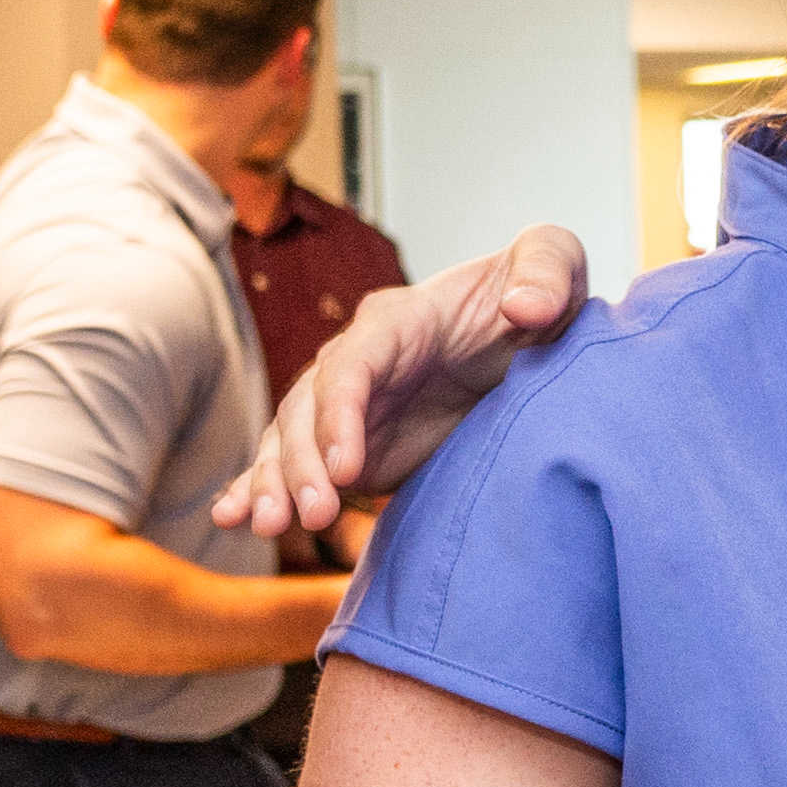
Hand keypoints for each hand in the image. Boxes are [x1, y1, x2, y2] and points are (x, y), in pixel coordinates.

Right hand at [216, 229, 590, 537]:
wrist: (536, 343)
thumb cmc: (540, 294)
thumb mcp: (555, 261)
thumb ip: (547, 272)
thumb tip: (526, 308)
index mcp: (400, 320)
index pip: (354, 364)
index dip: (341, 413)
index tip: (348, 467)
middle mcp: (361, 362)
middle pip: (308, 408)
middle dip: (299, 461)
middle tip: (309, 514)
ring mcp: (351, 408)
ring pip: (290, 441)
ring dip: (275, 481)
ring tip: (267, 525)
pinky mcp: (354, 446)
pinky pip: (295, 465)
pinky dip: (257, 486)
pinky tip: (231, 518)